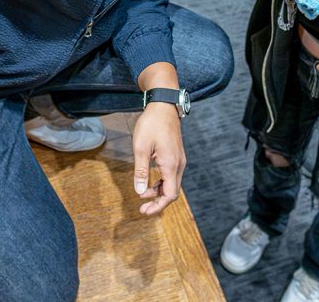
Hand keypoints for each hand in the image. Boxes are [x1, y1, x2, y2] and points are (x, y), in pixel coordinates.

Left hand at [131, 102, 184, 216]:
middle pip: (172, 192)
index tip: (144, 211)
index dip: (158, 206)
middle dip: (158, 202)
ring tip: (144, 196)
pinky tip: (150, 184)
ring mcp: (179, 159)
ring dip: (159, 193)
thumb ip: (141, 171)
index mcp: (171, 164)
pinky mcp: (176, 155)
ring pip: (172, 184)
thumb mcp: (141, 147)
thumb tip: (140, 192)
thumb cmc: (151, 124)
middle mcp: (179, 164)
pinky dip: (161, 183)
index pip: (170, 195)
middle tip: (142, 210)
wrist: (164, 106)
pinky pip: (171, 175)